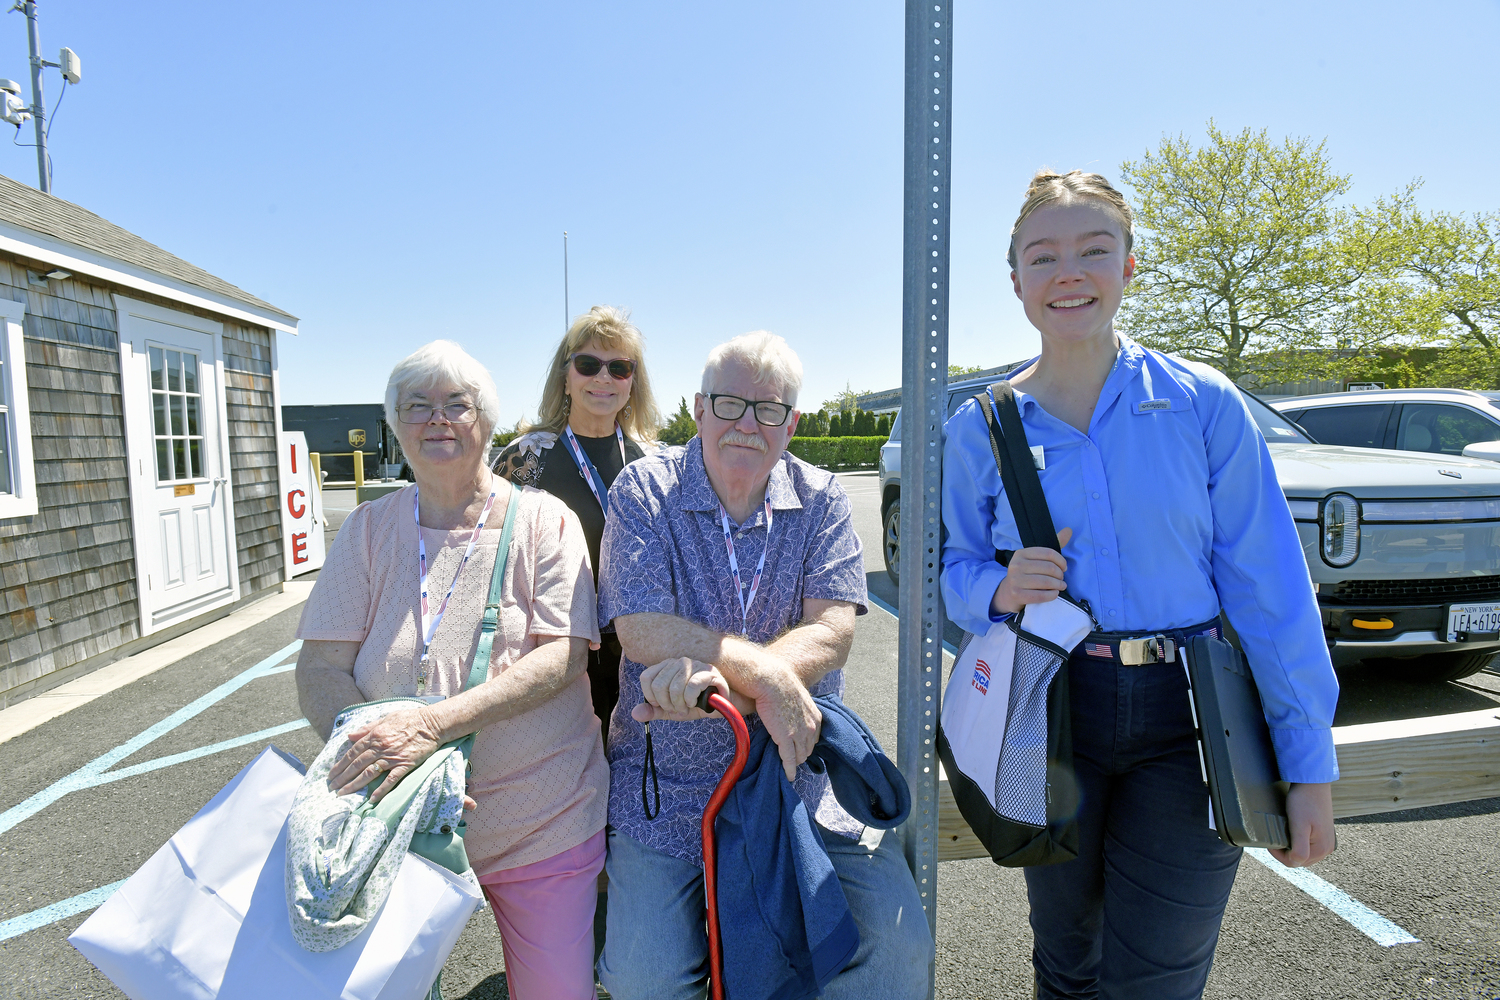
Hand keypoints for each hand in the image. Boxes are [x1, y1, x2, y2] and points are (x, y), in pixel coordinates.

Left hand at [327, 706, 443, 802]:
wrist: (433, 723)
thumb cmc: (410, 718)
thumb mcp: (386, 718)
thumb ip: (367, 728)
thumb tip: (350, 736)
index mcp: (375, 735)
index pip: (352, 752)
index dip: (340, 765)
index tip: (331, 774)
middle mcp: (381, 747)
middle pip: (357, 765)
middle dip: (342, 778)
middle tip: (332, 788)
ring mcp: (393, 757)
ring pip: (369, 773)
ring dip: (354, 785)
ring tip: (343, 794)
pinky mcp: (405, 764)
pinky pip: (391, 780)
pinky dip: (381, 790)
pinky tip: (372, 799)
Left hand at [632, 658, 753, 722]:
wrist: (725, 706)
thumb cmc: (698, 704)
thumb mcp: (672, 710)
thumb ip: (654, 710)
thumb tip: (634, 713)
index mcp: (668, 666)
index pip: (646, 678)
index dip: (651, 697)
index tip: (663, 705)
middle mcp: (680, 661)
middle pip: (659, 684)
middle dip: (667, 704)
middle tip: (678, 708)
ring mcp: (696, 665)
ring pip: (674, 686)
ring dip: (679, 704)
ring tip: (687, 707)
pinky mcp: (710, 673)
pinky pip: (691, 686)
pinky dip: (690, 699)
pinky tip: (695, 703)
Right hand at [739, 652, 822, 781]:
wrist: (773, 683)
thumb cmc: (781, 687)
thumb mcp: (798, 699)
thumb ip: (800, 711)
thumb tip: (792, 714)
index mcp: (816, 718)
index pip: (813, 738)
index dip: (805, 744)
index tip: (799, 748)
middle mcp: (811, 728)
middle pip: (807, 749)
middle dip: (800, 754)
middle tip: (792, 757)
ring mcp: (800, 735)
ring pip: (800, 756)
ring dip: (794, 761)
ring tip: (789, 767)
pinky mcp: (787, 740)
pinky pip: (789, 760)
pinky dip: (789, 770)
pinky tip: (789, 776)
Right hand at [991, 527, 1071, 615]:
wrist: (1009, 592)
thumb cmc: (1028, 574)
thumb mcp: (1037, 558)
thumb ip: (1054, 544)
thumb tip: (1069, 530)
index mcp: (1022, 553)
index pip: (1049, 553)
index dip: (1061, 561)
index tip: (1064, 568)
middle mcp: (1016, 565)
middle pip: (1049, 568)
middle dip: (1060, 574)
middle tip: (1062, 579)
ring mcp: (1015, 580)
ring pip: (1046, 582)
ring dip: (1058, 585)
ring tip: (1061, 586)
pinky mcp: (1017, 594)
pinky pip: (1041, 595)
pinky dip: (1052, 595)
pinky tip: (1054, 593)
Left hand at [1268, 782, 1335, 866]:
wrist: (1313, 782)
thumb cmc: (1304, 801)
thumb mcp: (1299, 826)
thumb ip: (1299, 848)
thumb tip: (1296, 862)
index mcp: (1322, 849)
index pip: (1294, 862)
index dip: (1278, 854)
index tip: (1270, 842)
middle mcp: (1327, 848)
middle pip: (1300, 860)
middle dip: (1285, 851)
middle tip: (1275, 837)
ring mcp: (1326, 840)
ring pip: (1303, 852)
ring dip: (1291, 847)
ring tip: (1282, 834)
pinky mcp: (1323, 833)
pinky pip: (1308, 844)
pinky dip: (1298, 841)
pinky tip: (1291, 832)